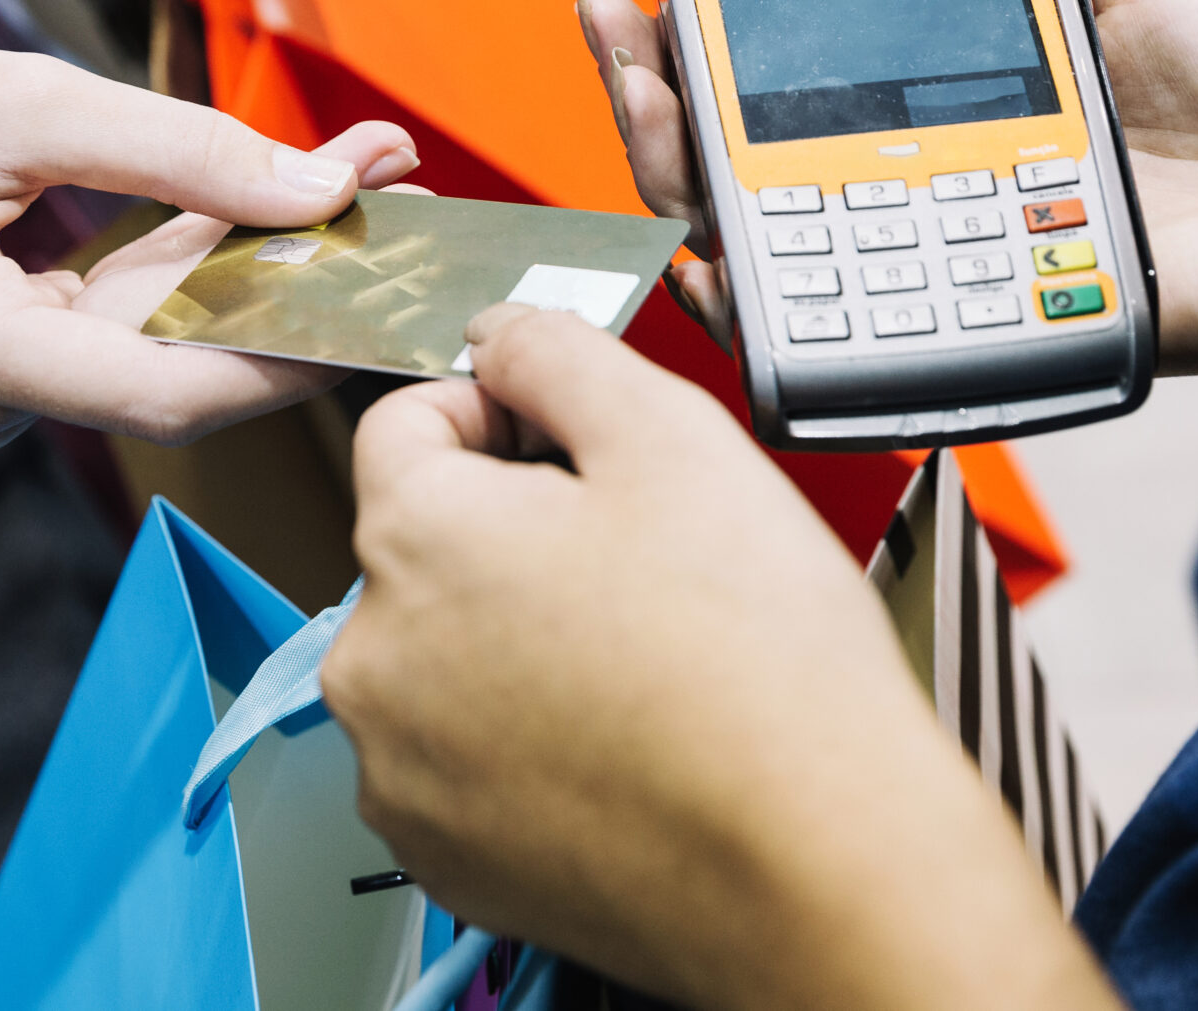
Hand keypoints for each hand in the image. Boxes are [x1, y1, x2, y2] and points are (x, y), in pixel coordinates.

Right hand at [0, 28, 415, 457]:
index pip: (159, 394)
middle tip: (398, 192)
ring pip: (148, 349)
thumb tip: (327, 189)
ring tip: (359, 172)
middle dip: (289, 284)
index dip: (286, 358)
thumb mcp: (19, 97)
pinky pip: (109, 336)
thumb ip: (180, 150)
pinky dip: (182, 272)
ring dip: (248, 266)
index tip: (385, 301)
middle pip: (166, 370)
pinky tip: (266, 204)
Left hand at [324, 308, 1118, 1010]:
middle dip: (514, 528)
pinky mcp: (446, 853)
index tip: (576, 442)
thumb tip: (502, 332)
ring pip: (442, 651)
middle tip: (640, 555)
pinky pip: (461, 754)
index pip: (406, 420)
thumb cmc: (759, 667)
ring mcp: (402, 769)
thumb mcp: (671, 435)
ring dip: (516, 632)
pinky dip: (523, 734)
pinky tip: (622, 732)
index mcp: (412, 537)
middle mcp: (374, 659)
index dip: (503, 410)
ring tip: (643, 653)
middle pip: (422, 541)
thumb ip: (559, 352)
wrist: (823, 866)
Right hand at [583, 0, 1197, 372]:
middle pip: (748, 165)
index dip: (704, 39)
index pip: (789, 83)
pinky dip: (759, 321)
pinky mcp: (989, 338)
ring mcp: (947, 269)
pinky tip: (703, 262)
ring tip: (644, 106)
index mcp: (951, 111)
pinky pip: (849, 346)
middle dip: (654, 98)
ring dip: (677, 186)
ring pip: (771, 250)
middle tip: (614, 29)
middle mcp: (929, 195)